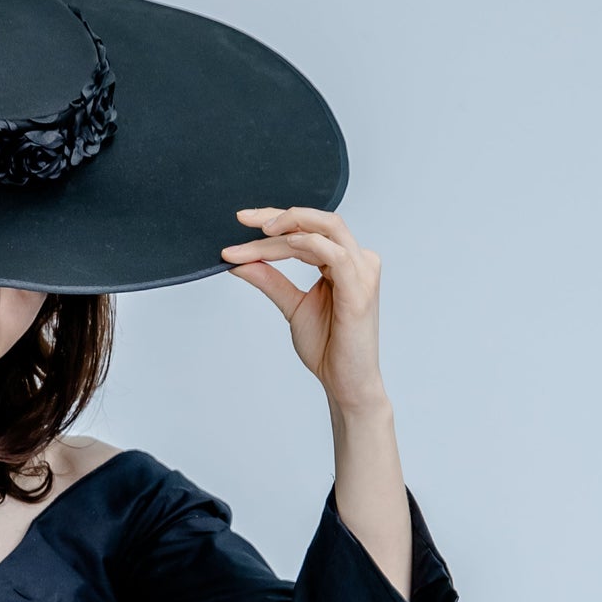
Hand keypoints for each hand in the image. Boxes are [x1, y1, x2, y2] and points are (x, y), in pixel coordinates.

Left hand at [220, 207, 386, 414]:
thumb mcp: (292, 307)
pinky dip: (310, 244)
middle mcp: (356, 260)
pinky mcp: (360, 289)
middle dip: (277, 217)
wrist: (346, 384)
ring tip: (260, 233)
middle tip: (243, 220)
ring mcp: (362, 272)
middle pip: (316, 222)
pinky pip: (336, 254)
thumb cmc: (328, 348)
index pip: (306, 230)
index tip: (241, 221)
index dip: (273, 221)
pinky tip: (288, 244)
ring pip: (326, 229)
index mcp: (342, 261)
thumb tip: (239, 262)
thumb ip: (270, 281)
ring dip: (290, 227)